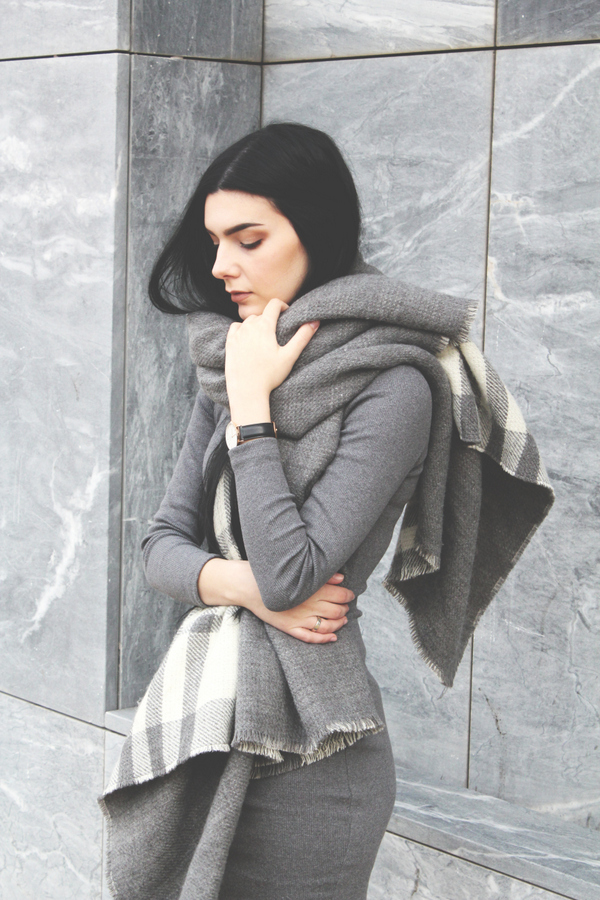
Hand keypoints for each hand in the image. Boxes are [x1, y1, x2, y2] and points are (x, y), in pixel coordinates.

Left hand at [225, 299, 318, 417]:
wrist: (247, 391)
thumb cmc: (269, 376)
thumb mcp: (289, 357)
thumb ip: (302, 337)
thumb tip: (315, 321)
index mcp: (264, 326)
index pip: (274, 304)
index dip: (282, 306)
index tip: (287, 313)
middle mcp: (249, 326)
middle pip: (262, 314)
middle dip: (270, 319)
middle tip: (277, 332)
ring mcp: (237, 334)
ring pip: (249, 321)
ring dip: (257, 324)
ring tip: (264, 338)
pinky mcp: (229, 342)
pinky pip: (236, 328)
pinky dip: (243, 329)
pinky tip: (248, 339)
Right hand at [262, 573, 353, 643]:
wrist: (248, 586)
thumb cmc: (273, 575)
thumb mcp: (297, 571)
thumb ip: (322, 576)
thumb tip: (342, 579)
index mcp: (313, 590)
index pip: (339, 595)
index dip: (348, 596)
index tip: (350, 595)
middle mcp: (309, 606)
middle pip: (336, 611)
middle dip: (344, 609)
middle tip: (346, 606)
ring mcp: (300, 619)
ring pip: (327, 626)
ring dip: (338, 624)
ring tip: (343, 620)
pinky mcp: (290, 628)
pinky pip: (310, 638)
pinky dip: (324, 639)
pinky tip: (333, 637)